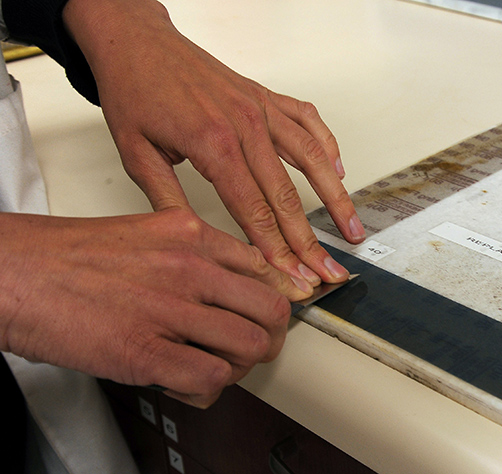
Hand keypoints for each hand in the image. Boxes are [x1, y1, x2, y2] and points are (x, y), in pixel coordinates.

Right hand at [0, 210, 297, 406]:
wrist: (14, 273)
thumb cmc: (67, 257)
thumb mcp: (146, 233)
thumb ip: (192, 253)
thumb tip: (228, 281)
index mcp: (191, 235)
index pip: (264, 271)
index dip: (270, 300)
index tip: (266, 316)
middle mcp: (189, 268)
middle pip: (272, 310)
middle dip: (268, 337)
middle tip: (249, 347)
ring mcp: (170, 310)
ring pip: (251, 346)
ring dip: (238, 367)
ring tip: (213, 367)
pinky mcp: (145, 352)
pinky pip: (211, 379)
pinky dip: (207, 390)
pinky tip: (186, 384)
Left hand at [62, 0, 365, 287]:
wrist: (137, 41)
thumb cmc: (135, 89)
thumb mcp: (136, 153)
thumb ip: (168, 201)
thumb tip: (196, 241)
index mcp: (212, 143)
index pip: (253, 211)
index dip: (276, 250)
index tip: (292, 276)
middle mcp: (245, 124)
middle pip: (287, 195)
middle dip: (309, 240)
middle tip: (327, 269)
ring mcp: (260, 108)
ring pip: (311, 159)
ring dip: (335, 197)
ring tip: (352, 226)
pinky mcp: (265, 96)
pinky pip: (308, 121)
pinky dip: (328, 146)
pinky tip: (339, 170)